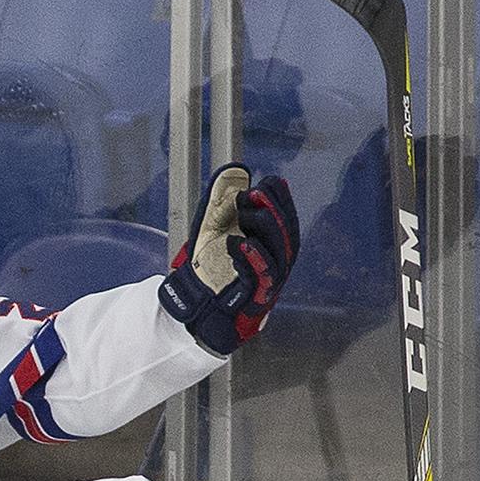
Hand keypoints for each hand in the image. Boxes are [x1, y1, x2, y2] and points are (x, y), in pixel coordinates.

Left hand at [158, 164, 297, 355]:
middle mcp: (274, 267)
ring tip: (247, 213)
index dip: (282, 201)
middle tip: (256, 193)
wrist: (192, 308)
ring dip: (264, 231)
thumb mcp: (212, 231)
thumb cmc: (207, 272)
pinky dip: (250, 259)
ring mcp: (266, 286)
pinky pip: (259, 280)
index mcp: (270, 251)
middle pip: (287, 238)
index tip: (273, 182)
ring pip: (278, 257)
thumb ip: (223, 203)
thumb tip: (235, 172)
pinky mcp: (252, 302)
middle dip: (274, 211)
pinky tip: (237, 243)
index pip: (286, 223)